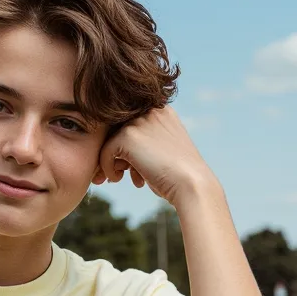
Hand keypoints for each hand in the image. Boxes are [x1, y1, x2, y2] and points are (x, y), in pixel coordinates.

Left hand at [92, 105, 215, 206]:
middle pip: (118, 129)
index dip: (127, 147)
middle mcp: (151, 110)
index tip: (130, 168)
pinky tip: (118, 178)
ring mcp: (139, 121)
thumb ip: (145, 144)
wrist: (191, 185)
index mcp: (162, 112)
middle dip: (117, 153)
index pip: (131, 124)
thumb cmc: (178, 177)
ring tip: (121, 177)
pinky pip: (105, 150)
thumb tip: (117, 154)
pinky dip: (107, 167)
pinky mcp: (128, 136)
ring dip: (112, 160)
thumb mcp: (164, 153)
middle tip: (121, 173)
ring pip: (110, 139)